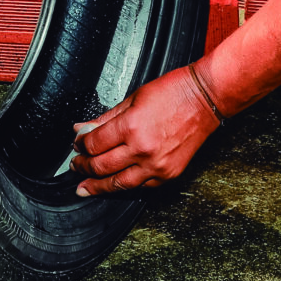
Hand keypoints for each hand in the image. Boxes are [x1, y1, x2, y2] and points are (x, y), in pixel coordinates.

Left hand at [70, 66, 220, 197]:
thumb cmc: (173, 92)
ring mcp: (157, 165)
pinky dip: (125, 186)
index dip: (81, 146)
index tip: (77, 144)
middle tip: (75, 166)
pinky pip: (141, 187)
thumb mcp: (133, 98)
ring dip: (98, 186)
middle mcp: (143, 149)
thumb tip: (82, 128)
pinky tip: (115, 184)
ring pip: (119, 184)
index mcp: (131, 126)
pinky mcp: (169, 174)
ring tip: (85, 188)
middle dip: (83, 167)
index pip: (95, 144)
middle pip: (102, 167)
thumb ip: (105, 118)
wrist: (205, 98)